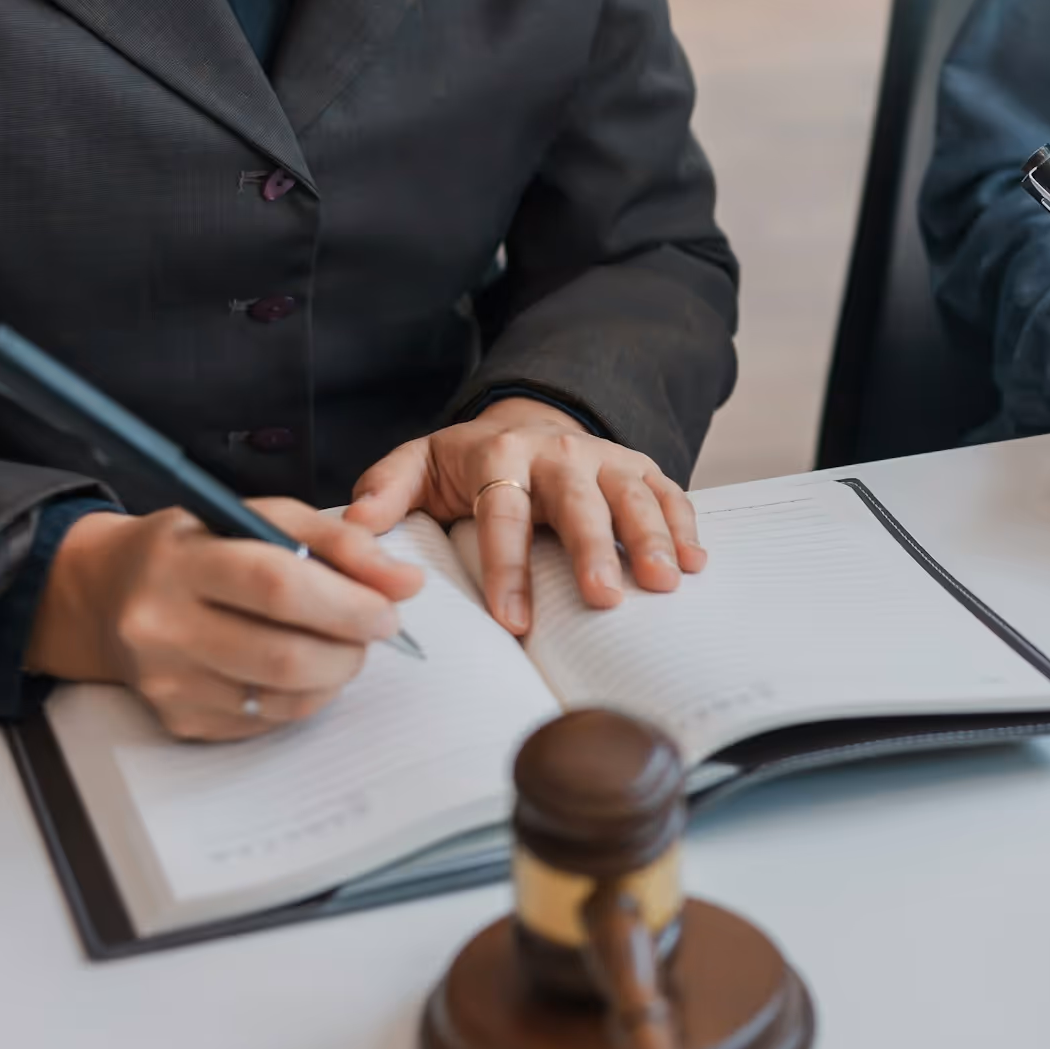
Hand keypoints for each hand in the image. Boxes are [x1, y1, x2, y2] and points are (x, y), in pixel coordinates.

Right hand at [26, 501, 423, 741]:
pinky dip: (303, 697)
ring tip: (338, 645)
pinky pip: (267, 722)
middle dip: (350, 647)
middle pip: (285, 656)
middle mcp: (163, 625)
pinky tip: (298, 668)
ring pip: (284, 699)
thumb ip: (339, 541)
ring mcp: (167, 682)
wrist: (107, 594)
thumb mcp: (262, 517)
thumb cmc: (199, 547)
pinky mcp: (178, 720)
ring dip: (335, 675)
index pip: (278, 587)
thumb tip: (405, 583)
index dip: (348, 604)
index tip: (389, 609)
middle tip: (374, 630)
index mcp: (181, 561)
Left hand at [345, 397, 704, 632]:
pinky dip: (685, 525)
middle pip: (578, 503)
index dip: (507, 569)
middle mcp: (557, 452)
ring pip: (632, 495)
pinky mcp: (637, 468)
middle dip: (593, 551)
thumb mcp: (416, 468)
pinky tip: (696, 563)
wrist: (523, 425)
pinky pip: (668, 493)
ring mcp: (604, 458)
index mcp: (498, 456)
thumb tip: (353, 525)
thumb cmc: (466, 465)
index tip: (513, 623)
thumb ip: (384, 492)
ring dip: (651, 539)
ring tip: (665, 583)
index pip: (502, 513)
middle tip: (604, 600)